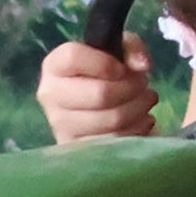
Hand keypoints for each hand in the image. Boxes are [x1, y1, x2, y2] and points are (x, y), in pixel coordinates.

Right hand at [36, 36, 154, 145]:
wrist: (100, 106)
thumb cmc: (107, 72)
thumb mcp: (118, 49)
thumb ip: (132, 48)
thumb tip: (142, 65)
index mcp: (54, 65)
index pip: (73, 57)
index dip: (105, 63)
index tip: (122, 68)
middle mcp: (50, 95)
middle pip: (100, 93)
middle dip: (131, 88)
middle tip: (142, 83)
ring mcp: (61, 125)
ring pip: (112, 119)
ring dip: (138, 108)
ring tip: (145, 99)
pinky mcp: (77, 148)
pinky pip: (116, 141)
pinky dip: (137, 129)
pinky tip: (141, 119)